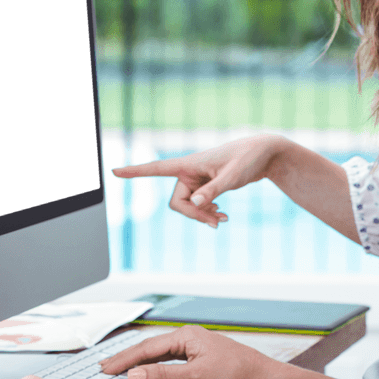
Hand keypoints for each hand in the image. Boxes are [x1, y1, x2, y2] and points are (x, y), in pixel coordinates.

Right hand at [98, 325, 298, 378]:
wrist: (261, 376)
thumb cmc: (235, 372)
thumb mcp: (197, 376)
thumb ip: (164, 374)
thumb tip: (135, 373)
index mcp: (186, 335)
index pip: (147, 347)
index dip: (125, 359)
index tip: (106, 369)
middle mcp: (187, 338)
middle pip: (150, 348)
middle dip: (127, 358)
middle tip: (105, 369)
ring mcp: (192, 348)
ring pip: (158, 355)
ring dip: (139, 363)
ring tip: (119, 370)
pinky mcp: (197, 359)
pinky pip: (169, 362)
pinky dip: (153, 368)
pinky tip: (145, 374)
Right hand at [111, 135, 281, 227]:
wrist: (264, 154)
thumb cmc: (248, 159)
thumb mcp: (232, 176)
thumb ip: (213, 190)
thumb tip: (195, 203)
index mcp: (189, 164)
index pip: (156, 168)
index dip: (134, 172)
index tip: (114, 171)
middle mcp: (189, 172)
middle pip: (177, 202)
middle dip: (193, 216)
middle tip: (216, 223)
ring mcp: (197, 179)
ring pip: (187, 206)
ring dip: (202, 217)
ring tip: (223, 220)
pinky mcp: (206, 185)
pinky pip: (197, 205)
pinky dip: (207, 213)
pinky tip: (222, 216)